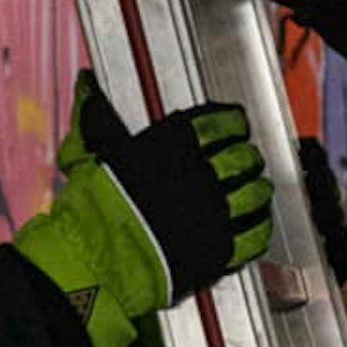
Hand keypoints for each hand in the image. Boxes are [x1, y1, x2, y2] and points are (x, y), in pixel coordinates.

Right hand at [15, 72, 272, 346]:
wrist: (94, 261)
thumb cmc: (90, 209)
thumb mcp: (88, 152)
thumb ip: (95, 118)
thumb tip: (86, 86)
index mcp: (173, 144)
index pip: (220, 122)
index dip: (233, 122)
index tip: (235, 124)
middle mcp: (200, 173)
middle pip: (242, 156)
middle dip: (247, 157)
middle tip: (247, 159)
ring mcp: (213, 211)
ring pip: (254, 192)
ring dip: (258, 189)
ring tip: (257, 188)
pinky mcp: (219, 248)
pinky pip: (255, 233)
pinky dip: (260, 226)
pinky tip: (257, 223)